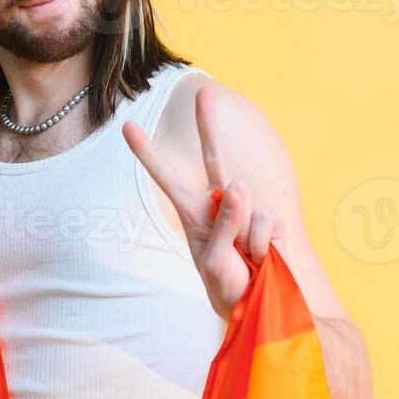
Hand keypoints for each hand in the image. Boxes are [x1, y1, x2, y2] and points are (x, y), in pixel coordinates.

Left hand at [122, 85, 285, 318]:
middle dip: (207, 124)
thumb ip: (224, 222)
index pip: (166, 179)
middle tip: (203, 92)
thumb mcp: (212, 260)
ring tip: (245, 260)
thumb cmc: (226, 287)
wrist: (259, 305)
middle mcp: (220, 204)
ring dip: (246, 240)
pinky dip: (263, 244)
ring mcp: (247, 209)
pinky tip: (263, 257)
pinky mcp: (271, 219)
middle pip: (214, 157)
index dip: (148, 153)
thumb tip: (240, 185)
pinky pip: (266, 221)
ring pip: (245, 204)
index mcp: (194, 213)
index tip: (126, 126)